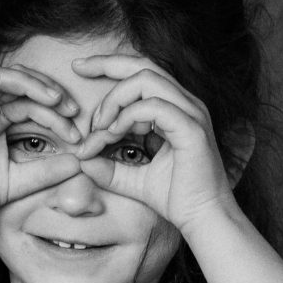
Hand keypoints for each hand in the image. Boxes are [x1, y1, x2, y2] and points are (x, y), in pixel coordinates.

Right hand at [0, 64, 85, 232]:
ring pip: (2, 80)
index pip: (35, 105)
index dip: (58, 115)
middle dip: (50, 93)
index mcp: (1, 120)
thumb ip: (46, 172)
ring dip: (30, 84)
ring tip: (53, 98)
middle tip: (72, 109)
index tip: (78, 134)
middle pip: (23, 87)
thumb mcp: (19, 182)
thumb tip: (79, 164)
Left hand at [69, 54, 239, 231]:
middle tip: (78, 69)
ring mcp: (190, 112)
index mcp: (175, 108)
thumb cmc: (177, 199)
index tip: (80, 73)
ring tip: (99, 126)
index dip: (108, 67)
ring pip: (145, 80)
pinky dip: (127, 117)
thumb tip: (82, 160)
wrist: (204, 219)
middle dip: (106, 62)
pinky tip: (114, 134)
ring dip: (114, 99)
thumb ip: (110, 169)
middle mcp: (185, 103)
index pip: (140, 72)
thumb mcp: (134, 180)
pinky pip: (152, 106)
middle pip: (142, 64)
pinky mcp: (191, 128)